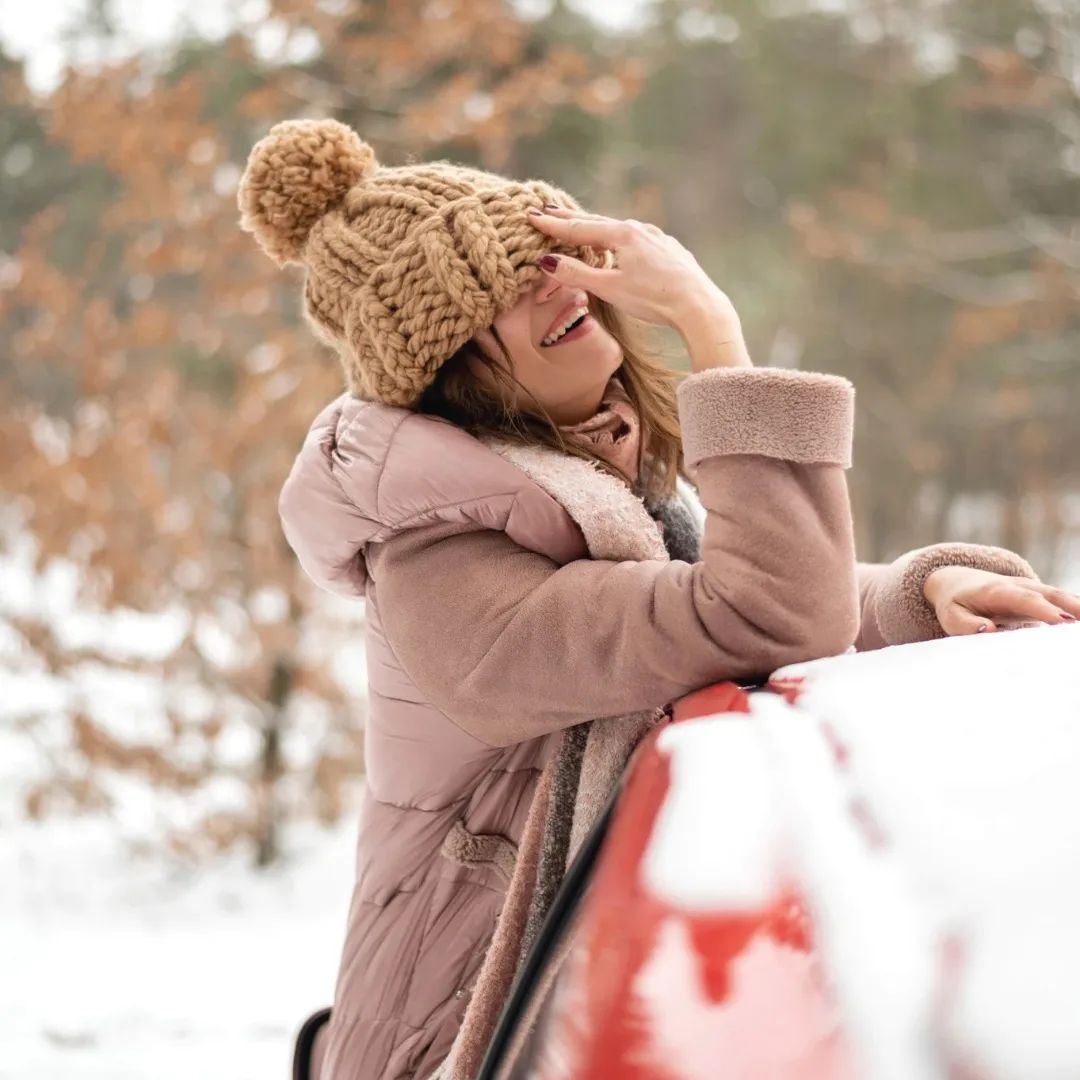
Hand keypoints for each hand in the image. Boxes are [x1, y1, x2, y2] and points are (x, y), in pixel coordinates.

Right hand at [527, 206, 750, 369]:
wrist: (699, 306)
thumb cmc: (653, 299)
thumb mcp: (609, 289)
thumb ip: (577, 274)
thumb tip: (547, 262)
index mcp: (622, 235)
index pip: (579, 228)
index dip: (553, 224)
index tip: (532, 215)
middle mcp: (640, 229)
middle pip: (598, 222)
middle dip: (572, 219)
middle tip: (548, 211)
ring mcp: (658, 238)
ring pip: (620, 229)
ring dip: (597, 228)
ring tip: (582, 226)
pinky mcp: (671, 250)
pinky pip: (638, 239)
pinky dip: (621, 239)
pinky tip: (622, 245)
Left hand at [923, 566, 1079, 634]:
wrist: (956, 582)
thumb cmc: (954, 603)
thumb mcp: (951, 616)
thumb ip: (966, 624)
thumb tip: (987, 630)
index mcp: (997, 591)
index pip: (1024, 599)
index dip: (1044, 610)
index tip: (1062, 622)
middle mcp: (1018, 586)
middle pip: (1050, 595)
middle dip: (1071, 608)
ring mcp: (1031, 589)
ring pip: (1060, 596)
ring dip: (1078, 608)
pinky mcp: (1038, 596)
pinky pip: (1061, 601)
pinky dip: (1075, 610)